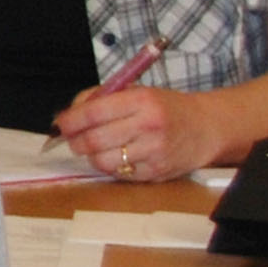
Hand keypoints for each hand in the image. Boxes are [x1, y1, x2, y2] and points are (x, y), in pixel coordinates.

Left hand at [55, 81, 218, 184]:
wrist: (206, 128)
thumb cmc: (165, 108)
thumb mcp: (136, 91)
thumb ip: (100, 99)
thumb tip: (66, 116)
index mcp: (142, 100)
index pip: (94, 113)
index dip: (70, 121)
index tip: (61, 123)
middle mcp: (150, 126)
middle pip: (94, 140)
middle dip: (76, 141)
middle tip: (73, 139)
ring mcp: (154, 152)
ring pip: (103, 161)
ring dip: (92, 156)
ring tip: (96, 147)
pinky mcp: (157, 172)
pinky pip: (118, 174)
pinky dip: (111, 166)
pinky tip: (118, 156)